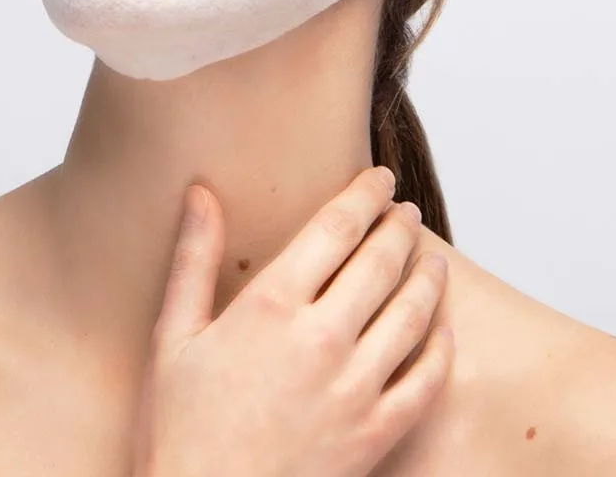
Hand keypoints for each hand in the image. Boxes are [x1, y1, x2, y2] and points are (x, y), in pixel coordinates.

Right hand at [131, 166, 453, 476]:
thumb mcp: (172, 336)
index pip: (335, 227)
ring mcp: (353, 390)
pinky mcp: (373, 436)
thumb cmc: (180, 430)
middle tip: (406, 210)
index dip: (363, 194)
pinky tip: (443, 332)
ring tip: (432, 257)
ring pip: (412, 315)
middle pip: (381, 261)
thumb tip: (202, 194)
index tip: (379, 178)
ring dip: (427, 276)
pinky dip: (440, 351)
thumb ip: (193, 258)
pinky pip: (424, 383)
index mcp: (271, 306)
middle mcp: (320, 339)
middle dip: (399, 227)